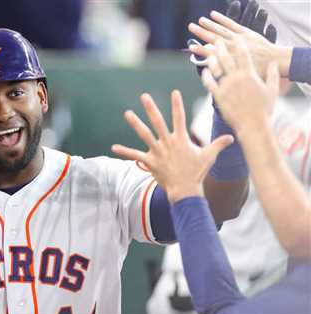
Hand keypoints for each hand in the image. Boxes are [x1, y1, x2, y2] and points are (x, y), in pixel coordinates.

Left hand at [112, 91, 232, 202]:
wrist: (186, 189)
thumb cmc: (197, 172)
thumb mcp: (209, 156)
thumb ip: (219, 144)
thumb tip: (232, 137)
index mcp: (181, 139)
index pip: (179, 117)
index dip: (177, 104)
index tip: (174, 92)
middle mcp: (168, 143)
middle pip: (158, 122)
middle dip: (151, 108)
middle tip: (144, 96)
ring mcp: (158, 152)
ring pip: (145, 134)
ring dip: (135, 124)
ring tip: (127, 113)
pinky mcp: (150, 162)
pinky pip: (135, 155)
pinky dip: (124, 151)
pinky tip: (113, 147)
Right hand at [188, 1, 290, 77]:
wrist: (275, 61)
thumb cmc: (258, 72)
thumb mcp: (239, 78)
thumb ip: (226, 76)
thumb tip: (214, 75)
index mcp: (230, 59)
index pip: (212, 53)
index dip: (200, 50)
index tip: (190, 47)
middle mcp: (233, 47)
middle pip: (214, 38)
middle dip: (201, 32)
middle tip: (190, 27)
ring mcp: (239, 38)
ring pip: (221, 30)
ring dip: (210, 24)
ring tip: (200, 20)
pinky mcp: (245, 32)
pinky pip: (231, 24)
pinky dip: (222, 19)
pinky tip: (214, 15)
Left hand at [201, 37, 279, 135]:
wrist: (253, 125)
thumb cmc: (264, 109)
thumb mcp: (273, 90)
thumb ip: (273, 75)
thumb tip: (273, 63)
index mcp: (250, 75)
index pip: (244, 55)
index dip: (239, 44)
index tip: (236, 38)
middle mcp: (237, 78)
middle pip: (227, 58)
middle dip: (221, 47)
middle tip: (216, 41)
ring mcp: (226, 87)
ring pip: (216, 69)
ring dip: (211, 59)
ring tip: (208, 54)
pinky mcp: (219, 96)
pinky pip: (209, 83)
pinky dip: (205, 76)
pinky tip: (203, 71)